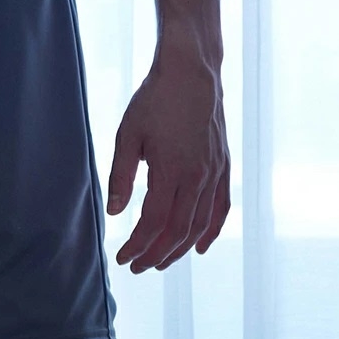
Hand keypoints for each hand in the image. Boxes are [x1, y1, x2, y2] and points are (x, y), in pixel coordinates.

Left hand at [106, 53, 230, 273]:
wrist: (191, 72)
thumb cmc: (155, 100)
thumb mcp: (128, 134)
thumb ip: (121, 175)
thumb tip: (114, 212)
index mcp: (172, 171)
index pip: (154, 223)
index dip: (138, 245)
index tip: (122, 258)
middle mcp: (198, 178)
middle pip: (179, 231)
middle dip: (156, 254)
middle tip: (137, 266)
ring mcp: (215, 173)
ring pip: (201, 225)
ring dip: (180, 248)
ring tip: (160, 261)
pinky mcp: (223, 166)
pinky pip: (222, 208)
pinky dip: (211, 231)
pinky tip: (199, 245)